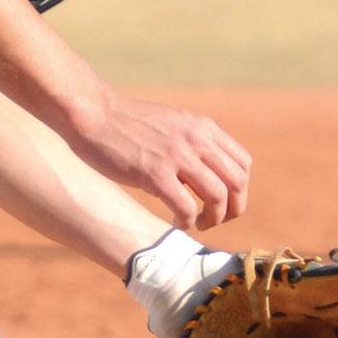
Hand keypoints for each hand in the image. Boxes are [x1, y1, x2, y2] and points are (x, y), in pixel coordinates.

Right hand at [65, 90, 249, 229]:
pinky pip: (186, 207)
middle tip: (213, 220)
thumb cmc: (126, 123)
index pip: (243, 164)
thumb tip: (205, 171)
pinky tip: (175, 221)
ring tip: (197, 223)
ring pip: (217, 197)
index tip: (222, 202)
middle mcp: (196, 140)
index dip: (238, 190)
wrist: (94, 113)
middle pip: (237, 183)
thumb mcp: (172, 123)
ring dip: (212, 218)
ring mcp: (177, 156)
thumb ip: (193, 141)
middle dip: (232, 210)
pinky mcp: (154, 173)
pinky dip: (186, 221)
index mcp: (203, 128)